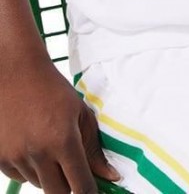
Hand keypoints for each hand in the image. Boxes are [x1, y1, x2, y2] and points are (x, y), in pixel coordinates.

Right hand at [0, 53, 120, 191]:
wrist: (17, 74)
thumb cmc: (54, 91)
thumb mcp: (81, 114)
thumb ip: (94, 149)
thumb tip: (110, 176)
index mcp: (63, 141)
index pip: (80, 184)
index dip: (90, 192)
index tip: (95, 192)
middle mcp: (38, 153)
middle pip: (58, 193)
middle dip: (70, 186)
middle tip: (74, 169)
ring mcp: (16, 158)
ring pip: (40, 185)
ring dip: (50, 175)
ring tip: (52, 145)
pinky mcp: (1, 160)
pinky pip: (22, 178)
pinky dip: (31, 170)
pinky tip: (35, 146)